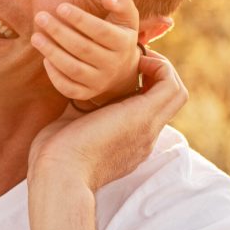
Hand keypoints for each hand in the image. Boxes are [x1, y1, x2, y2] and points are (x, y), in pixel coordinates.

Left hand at [28, 48, 186, 191]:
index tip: (122, 71)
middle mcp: (144, 136)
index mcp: (128, 141)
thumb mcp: (72, 128)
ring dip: (162, 68)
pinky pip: (171, 87)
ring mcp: (147, 128)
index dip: (141, 86)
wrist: (58, 173)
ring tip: (139, 56)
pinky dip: (162, 68)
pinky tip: (139, 60)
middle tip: (135, 58)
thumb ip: (80, 112)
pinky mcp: (143, 117)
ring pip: (176, 93)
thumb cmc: (54, 157)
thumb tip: (76, 95)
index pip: (147, 111)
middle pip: (168, 100)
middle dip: (155, 74)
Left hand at [30, 0, 139, 104]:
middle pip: (83, 49)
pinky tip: (45, 59)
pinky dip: (55, 76)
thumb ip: (121, 3)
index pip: (100, 31)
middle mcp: (113, 65)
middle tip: (40, 17)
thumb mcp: (126, 18)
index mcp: (124, 44)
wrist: (123, 71)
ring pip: (74, 70)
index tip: (60, 7)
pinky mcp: (87, 93)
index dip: (80, 19)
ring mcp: (100, 82)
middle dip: (59, 32)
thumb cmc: (118, 35)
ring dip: (52, 53)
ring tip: (35, 37)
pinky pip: (69, 88)